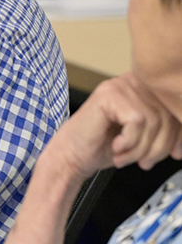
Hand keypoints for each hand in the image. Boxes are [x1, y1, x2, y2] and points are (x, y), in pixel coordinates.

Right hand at [49, 73, 181, 180]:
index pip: (174, 109)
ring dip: (141, 148)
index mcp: (143, 87)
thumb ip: (165, 131)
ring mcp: (119, 86)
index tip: (176, 154)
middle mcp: (132, 81)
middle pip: (167, 116)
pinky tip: (116, 147)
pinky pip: (137, 122)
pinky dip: (129, 142)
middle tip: (144, 162)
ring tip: (125, 156)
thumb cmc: (102, 145)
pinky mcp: (109, 96)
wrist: (72, 155)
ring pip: (153, 122)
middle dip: (158, 147)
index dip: (178, 135)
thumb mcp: (144, 137)